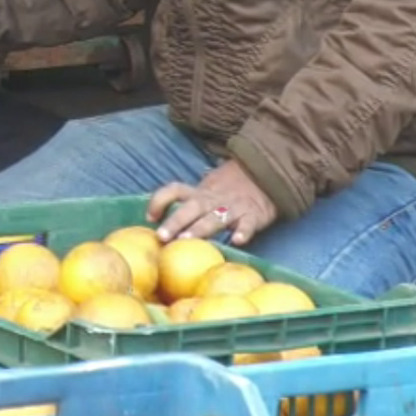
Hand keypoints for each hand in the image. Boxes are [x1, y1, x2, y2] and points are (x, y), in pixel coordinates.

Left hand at [147, 161, 277, 246]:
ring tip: (188, 239)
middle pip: (192, 207)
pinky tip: (238, 241)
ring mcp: (234, 207)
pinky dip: (243, 231)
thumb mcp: (208, 188)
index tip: (149, 216)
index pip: (175, 190)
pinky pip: (248, 224)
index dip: (160, 200)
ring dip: (201, 228)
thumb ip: (190, 201)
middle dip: (175, 221)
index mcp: (200, 192)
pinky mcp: (254, 215)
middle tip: (162, 237)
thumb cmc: (231, 187)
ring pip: (215, 217)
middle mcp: (213, 199)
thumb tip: (162, 218)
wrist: (266, 174)